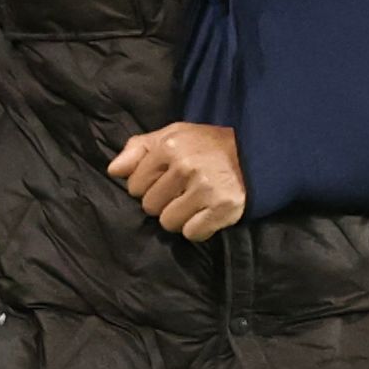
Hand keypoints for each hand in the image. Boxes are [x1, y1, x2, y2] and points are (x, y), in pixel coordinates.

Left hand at [109, 123, 247, 241]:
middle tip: (183, 191)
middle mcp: (186, 166)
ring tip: (195, 202)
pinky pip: (193, 233)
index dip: (148, 186)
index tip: (167, 180)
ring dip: (180, 218)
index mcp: (169, 146)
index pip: (135, 186)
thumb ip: (139, 149)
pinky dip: (199, 228)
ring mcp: (205, 188)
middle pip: (150, 207)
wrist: (254, 151)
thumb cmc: (207, 145)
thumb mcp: (172, 135)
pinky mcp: (223, 207)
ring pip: (169, 223)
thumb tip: (114, 171)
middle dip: (164, 202)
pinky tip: (207, 212)